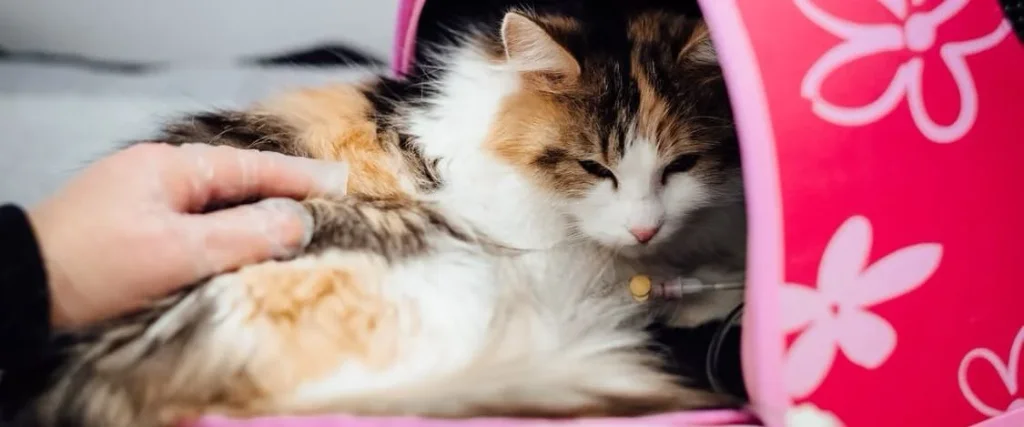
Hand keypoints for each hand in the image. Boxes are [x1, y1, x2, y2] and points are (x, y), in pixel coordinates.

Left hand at [28, 142, 348, 328]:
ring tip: (295, 229)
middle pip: (234, 182)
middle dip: (280, 194)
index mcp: (171, 168)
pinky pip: (193, 223)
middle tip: (326, 207)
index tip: (342, 184)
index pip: (251, 167)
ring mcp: (141, 200)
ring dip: (253, 216)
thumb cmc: (98, 266)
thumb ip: (244, 234)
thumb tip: (300, 222)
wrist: (21, 289)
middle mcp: (158, 175)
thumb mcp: (178, 252)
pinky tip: (240, 248)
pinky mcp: (130, 228)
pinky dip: (224, 233)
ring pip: (214, 204)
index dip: (299, 178)